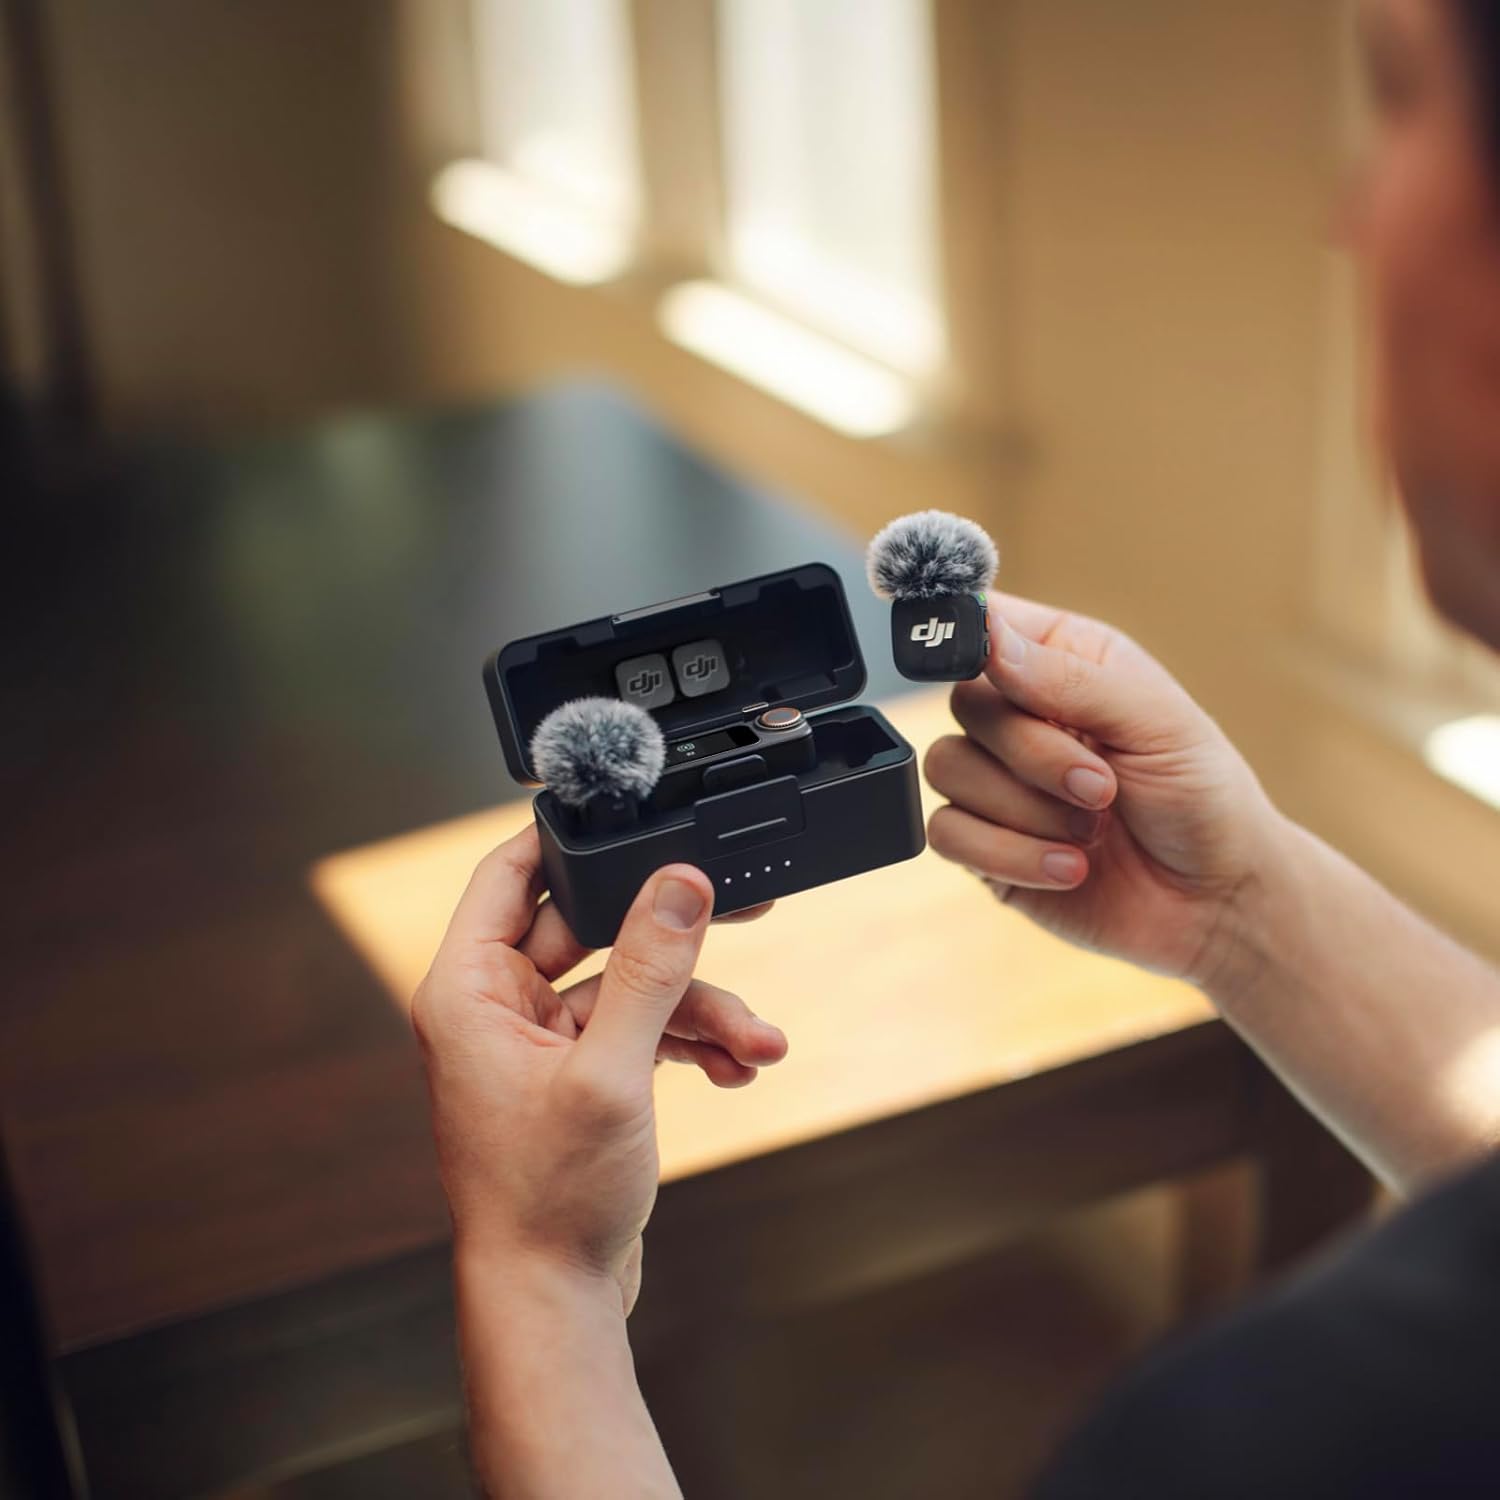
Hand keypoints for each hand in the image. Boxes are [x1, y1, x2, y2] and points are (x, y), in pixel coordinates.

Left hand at [411, 827, 786, 1312]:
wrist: (553, 1298)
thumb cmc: (548, 1201)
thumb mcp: (610, 1072)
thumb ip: (649, 971)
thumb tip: (680, 884)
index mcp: (468, 990)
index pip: (511, 873)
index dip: (570, 839)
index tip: (633, 815)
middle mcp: (497, 1007)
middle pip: (592, 929)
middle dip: (672, 941)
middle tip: (737, 911)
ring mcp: (540, 1042)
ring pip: (629, 984)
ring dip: (698, 1007)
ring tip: (756, 1039)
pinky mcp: (577, 1074)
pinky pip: (637, 1029)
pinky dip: (686, 1042)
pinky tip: (736, 1065)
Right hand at [923, 593, 1282, 984]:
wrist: (1215, 904)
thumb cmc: (1202, 799)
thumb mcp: (1157, 723)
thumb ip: (1068, 677)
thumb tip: (988, 638)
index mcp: (1061, 660)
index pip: (984, 621)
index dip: (963, 630)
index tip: (984, 660)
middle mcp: (1019, 716)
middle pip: (963, 703)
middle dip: (1033, 753)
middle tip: (1102, 786)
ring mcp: (996, 782)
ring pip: (947, 767)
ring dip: (1027, 809)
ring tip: (1092, 830)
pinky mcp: (983, 846)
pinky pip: (947, 834)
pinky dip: (1012, 855)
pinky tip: (1071, 868)